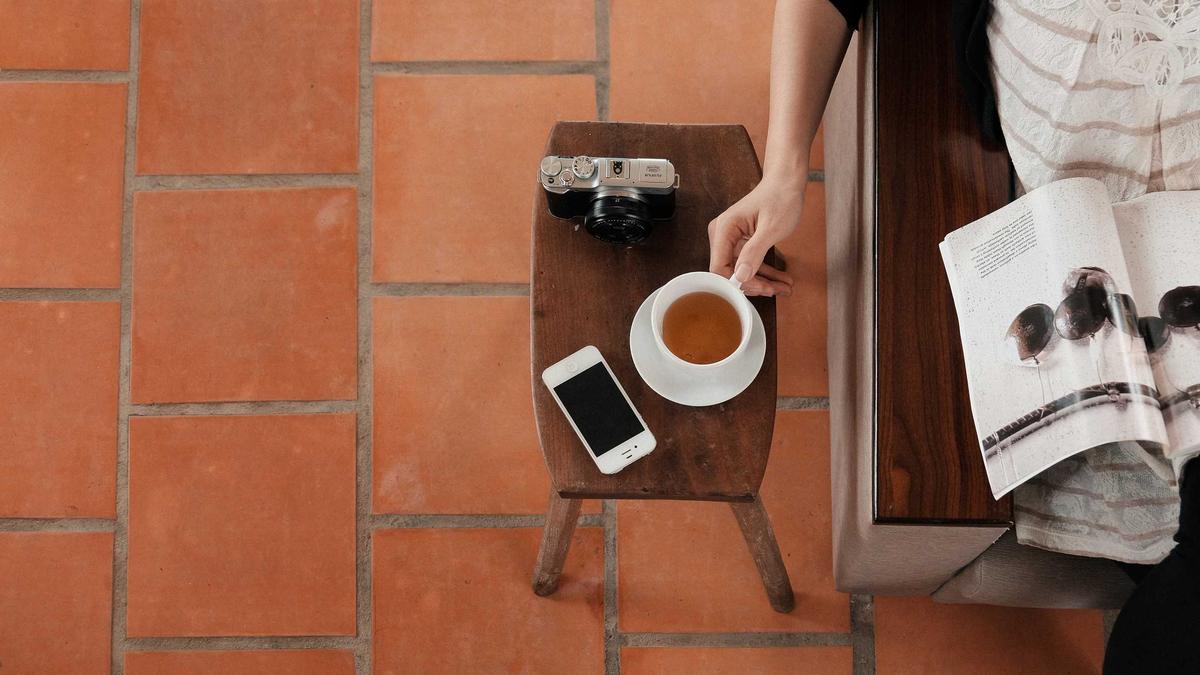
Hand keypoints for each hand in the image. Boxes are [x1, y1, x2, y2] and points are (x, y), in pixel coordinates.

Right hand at [707, 174, 803, 295]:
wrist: (786, 182)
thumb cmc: (780, 198)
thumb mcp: (771, 228)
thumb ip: (754, 252)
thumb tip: (741, 276)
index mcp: (724, 230)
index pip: (719, 268)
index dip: (738, 283)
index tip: (760, 289)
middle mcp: (723, 235)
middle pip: (731, 272)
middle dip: (754, 284)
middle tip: (777, 290)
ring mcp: (731, 240)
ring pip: (742, 270)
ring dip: (763, 281)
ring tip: (784, 287)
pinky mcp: (741, 242)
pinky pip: (750, 263)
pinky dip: (765, 272)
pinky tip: (781, 280)